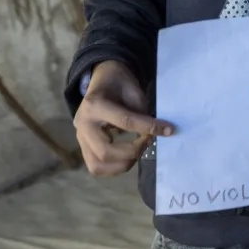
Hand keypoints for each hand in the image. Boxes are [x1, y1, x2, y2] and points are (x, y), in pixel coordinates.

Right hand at [73, 61, 173, 176]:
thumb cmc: (118, 83)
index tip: (168, 130)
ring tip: (139, 151)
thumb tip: (157, 131)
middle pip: (106, 152)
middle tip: (150, 141)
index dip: (149, 128)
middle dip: (133, 151)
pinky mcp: (83, 147)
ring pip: (98, 165)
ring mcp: (80, 138)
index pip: (125, 122)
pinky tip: (128, 157)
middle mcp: (82, 125)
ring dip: (123, 164)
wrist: (100, 81)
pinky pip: (96, 167)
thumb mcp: (132, 89)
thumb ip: (141, 111)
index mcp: (95, 105)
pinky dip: (114, 168)